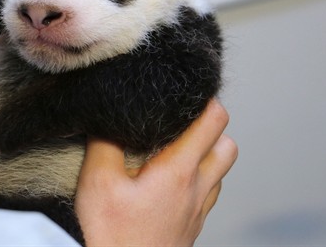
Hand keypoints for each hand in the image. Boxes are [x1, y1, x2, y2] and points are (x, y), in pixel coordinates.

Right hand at [75, 99, 236, 246]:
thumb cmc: (110, 234)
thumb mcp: (97, 182)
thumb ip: (105, 142)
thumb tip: (110, 117)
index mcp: (179, 170)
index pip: (214, 121)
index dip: (205, 100)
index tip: (184, 93)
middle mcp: (197, 189)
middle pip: (228, 145)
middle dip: (211, 127)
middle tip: (180, 120)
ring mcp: (197, 211)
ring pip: (221, 171)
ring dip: (207, 154)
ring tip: (174, 147)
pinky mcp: (191, 228)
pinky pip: (208, 194)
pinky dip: (199, 179)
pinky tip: (170, 181)